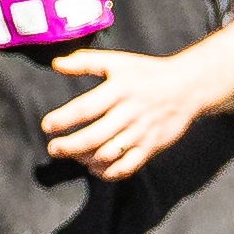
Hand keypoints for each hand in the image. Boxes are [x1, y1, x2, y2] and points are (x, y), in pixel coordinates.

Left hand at [42, 46, 218, 179]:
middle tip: (54, 148)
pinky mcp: (150, 148)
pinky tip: (94, 167)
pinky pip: (126, 168)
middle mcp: (129, 113)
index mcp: (119, 90)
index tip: (47, 125)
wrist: (186, 88)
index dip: (63, 120)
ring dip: (85, 159)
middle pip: (93, 137)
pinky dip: (107, 172)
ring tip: (74, 155)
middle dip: (68, 146)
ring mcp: (141, 133)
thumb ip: (85, 62)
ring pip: (107, 155)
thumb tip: (56, 64)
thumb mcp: (117, 61)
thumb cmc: (146, 73)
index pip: (85, 108)